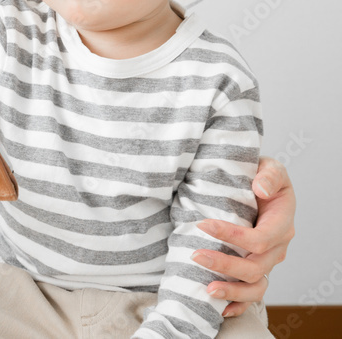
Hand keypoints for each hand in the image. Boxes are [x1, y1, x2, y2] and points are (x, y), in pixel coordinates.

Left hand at [192, 157, 295, 316]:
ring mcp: (267, 261)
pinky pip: (252, 294)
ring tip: (208, 290)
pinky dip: (238, 305)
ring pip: (256, 287)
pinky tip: (220, 309)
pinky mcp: (256, 269)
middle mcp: (277, 247)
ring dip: (232, 291)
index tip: (203, 225)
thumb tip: (260, 188)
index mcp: (281, 223)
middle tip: (195, 255)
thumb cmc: (260, 175)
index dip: (231, 236)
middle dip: (224, 265)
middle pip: (255, 267)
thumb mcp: (269, 166)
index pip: (259, 239)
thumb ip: (268, 174)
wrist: (257, 185)